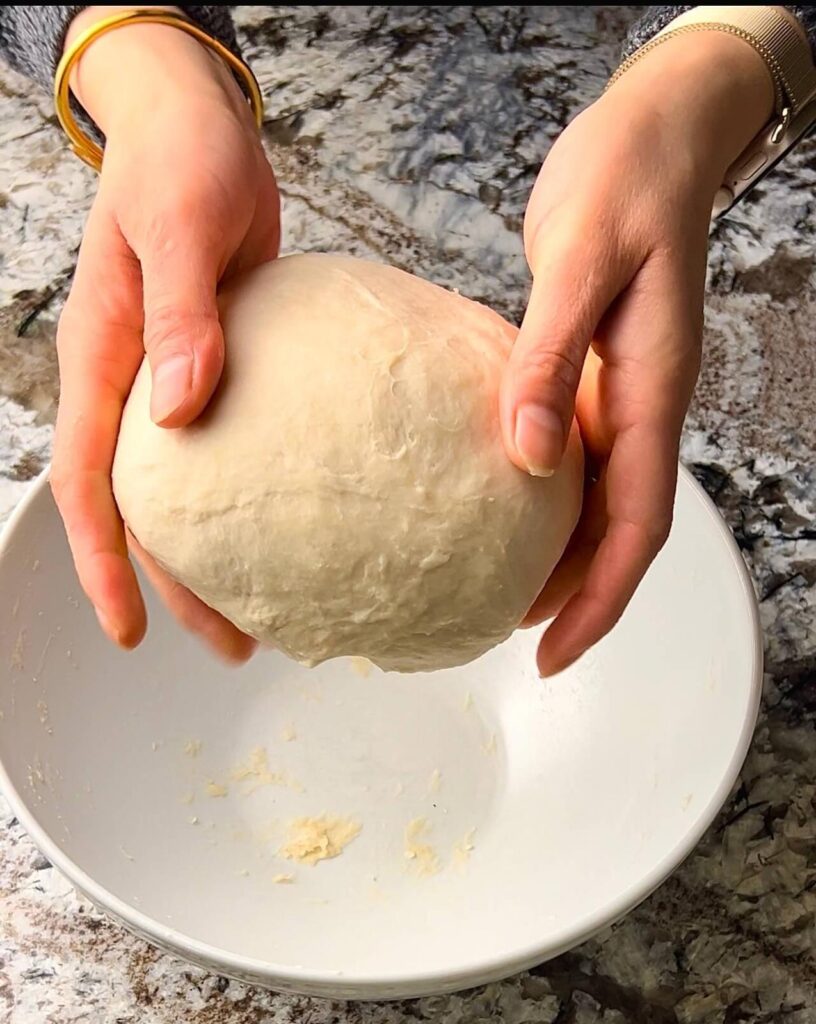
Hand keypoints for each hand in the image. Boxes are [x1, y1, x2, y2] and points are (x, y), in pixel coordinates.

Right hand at [51, 7, 279, 659]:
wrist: (203, 129)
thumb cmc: (180, 164)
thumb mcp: (177, 229)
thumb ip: (177, 316)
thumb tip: (178, 408)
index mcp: (105, 361)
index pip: (91, 484)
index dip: (105, 563)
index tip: (130, 630)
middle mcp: (136, 383)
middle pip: (150, 509)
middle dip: (179, 584)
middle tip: (232, 643)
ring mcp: (180, 377)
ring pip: (194, 487)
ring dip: (224, 549)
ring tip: (272, 604)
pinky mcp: (226, 364)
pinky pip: (237, 442)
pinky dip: (261, 488)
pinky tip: (303, 515)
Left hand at [501, 31, 773, 674]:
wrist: (649, 134)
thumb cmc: (623, 182)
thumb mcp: (579, 260)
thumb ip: (552, 359)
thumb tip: (527, 454)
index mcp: (652, 392)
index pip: (636, 525)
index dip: (600, 598)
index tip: (553, 650)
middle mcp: (642, 406)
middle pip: (618, 530)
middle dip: (577, 595)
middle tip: (514, 637)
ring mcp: (619, 391)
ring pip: (596, 499)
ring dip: (559, 553)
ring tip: (502, 591)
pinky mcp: (591, 370)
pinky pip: (572, 454)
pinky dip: (543, 495)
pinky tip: (501, 502)